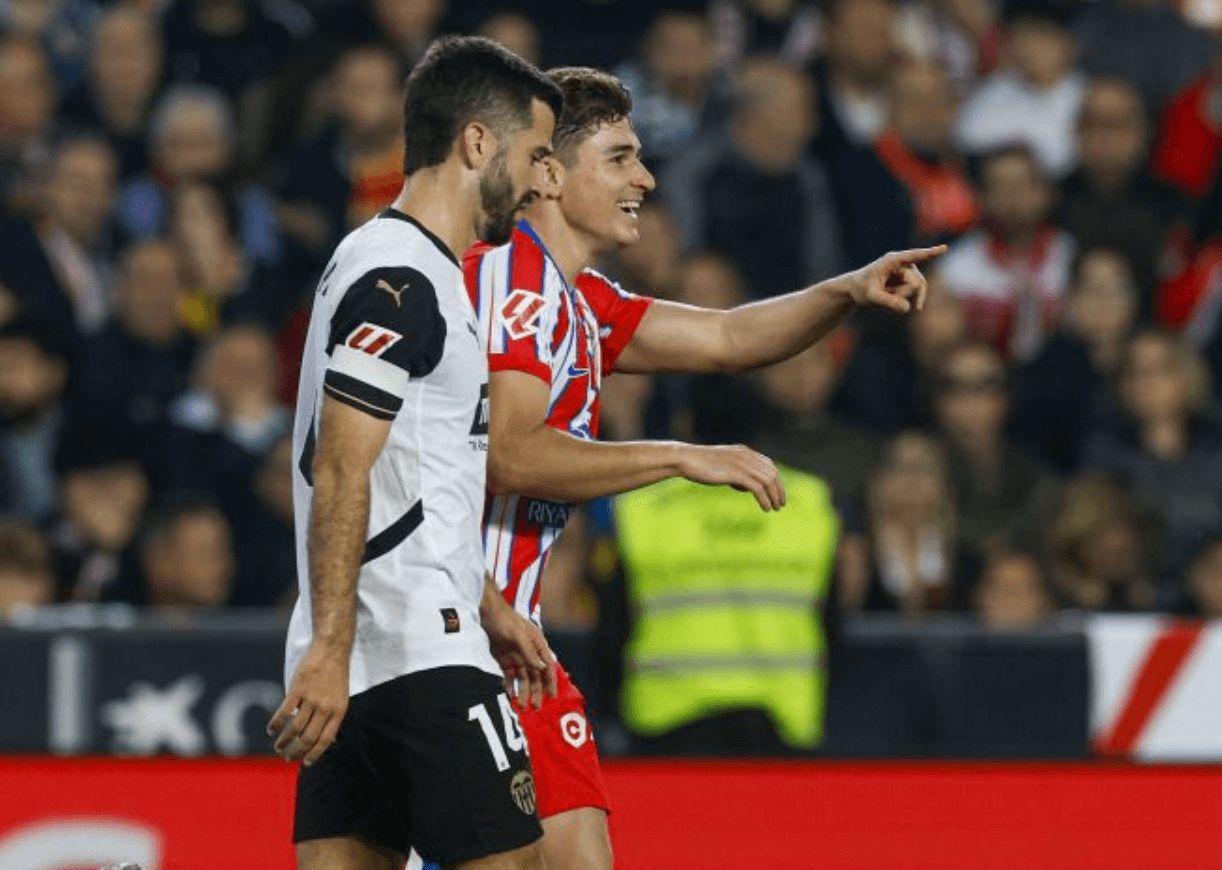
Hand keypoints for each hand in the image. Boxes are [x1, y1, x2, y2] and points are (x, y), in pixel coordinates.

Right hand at [267, 641, 349, 765]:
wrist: (332, 650)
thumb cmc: (336, 675)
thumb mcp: (341, 698)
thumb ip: (332, 718)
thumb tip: (326, 741)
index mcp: (339, 712)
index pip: (325, 740)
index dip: (314, 754)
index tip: (305, 763)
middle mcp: (326, 707)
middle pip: (308, 737)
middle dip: (296, 751)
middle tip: (286, 756)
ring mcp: (311, 698)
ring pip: (295, 727)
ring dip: (284, 740)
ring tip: (278, 745)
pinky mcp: (298, 688)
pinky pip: (284, 711)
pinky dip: (276, 723)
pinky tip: (271, 729)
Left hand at [481, 598, 556, 709]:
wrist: (484, 611)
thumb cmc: (504, 619)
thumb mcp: (518, 635)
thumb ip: (529, 652)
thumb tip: (541, 667)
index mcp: (536, 644)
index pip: (547, 666)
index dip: (550, 681)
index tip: (552, 696)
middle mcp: (528, 651)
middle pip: (535, 675)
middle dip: (536, 691)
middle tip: (535, 707)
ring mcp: (515, 654)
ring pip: (522, 677)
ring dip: (523, 691)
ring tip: (521, 705)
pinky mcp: (503, 657)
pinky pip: (508, 674)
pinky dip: (509, 684)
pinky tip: (509, 694)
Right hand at [676, 444, 785, 510]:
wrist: (686, 459)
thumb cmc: (700, 465)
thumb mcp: (722, 467)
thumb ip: (736, 474)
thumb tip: (745, 487)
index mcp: (744, 452)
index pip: (769, 465)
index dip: (777, 480)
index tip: (778, 493)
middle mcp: (747, 456)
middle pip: (772, 473)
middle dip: (779, 490)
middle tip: (781, 505)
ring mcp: (742, 463)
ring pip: (768, 480)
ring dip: (774, 496)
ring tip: (775, 508)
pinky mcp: (736, 473)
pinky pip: (757, 487)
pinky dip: (764, 499)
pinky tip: (765, 508)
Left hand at [839, 245, 946, 313]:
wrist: (857, 290)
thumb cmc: (861, 288)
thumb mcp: (871, 297)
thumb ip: (887, 302)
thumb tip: (907, 308)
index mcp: (892, 260)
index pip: (915, 256)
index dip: (930, 253)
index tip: (944, 248)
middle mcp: (904, 263)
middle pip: (917, 283)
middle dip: (904, 294)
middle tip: (885, 296)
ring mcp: (908, 271)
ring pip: (919, 288)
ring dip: (904, 297)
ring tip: (887, 298)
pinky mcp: (910, 280)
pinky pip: (917, 293)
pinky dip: (908, 301)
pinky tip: (896, 303)